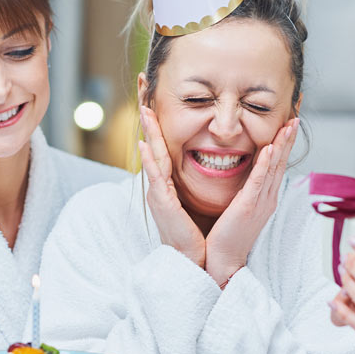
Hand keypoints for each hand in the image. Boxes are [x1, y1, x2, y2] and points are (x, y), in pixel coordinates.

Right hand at [138, 106, 204, 267]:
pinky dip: (150, 161)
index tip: (154, 101)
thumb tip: (211, 161)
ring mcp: (159, 193)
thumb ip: (194, 181)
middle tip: (143, 94)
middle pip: (154, 145)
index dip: (158, 124)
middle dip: (148, 120)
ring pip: (153, 156)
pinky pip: (156, 178)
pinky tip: (145, 146)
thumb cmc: (196, 232)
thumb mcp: (194, 200)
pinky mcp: (163, 204)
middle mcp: (161, 185)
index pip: (163, 146)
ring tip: (144, 111)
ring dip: (148, 133)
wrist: (193, 259)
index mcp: (170, 182)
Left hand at [203, 118, 297, 285]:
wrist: (224, 261)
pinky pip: (258, 182)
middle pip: (281, 162)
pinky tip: (269, 149)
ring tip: (288, 125)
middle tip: (296, 116)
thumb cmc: (229, 237)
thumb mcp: (241, 208)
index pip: (277, 165)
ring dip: (282, 145)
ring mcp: (260, 203)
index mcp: (266, 197)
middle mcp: (268, 198)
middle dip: (288, 138)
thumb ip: (247, 191)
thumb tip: (247, 176)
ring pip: (274, 168)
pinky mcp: (248, 208)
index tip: (288, 124)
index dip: (284, 143)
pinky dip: (265, 165)